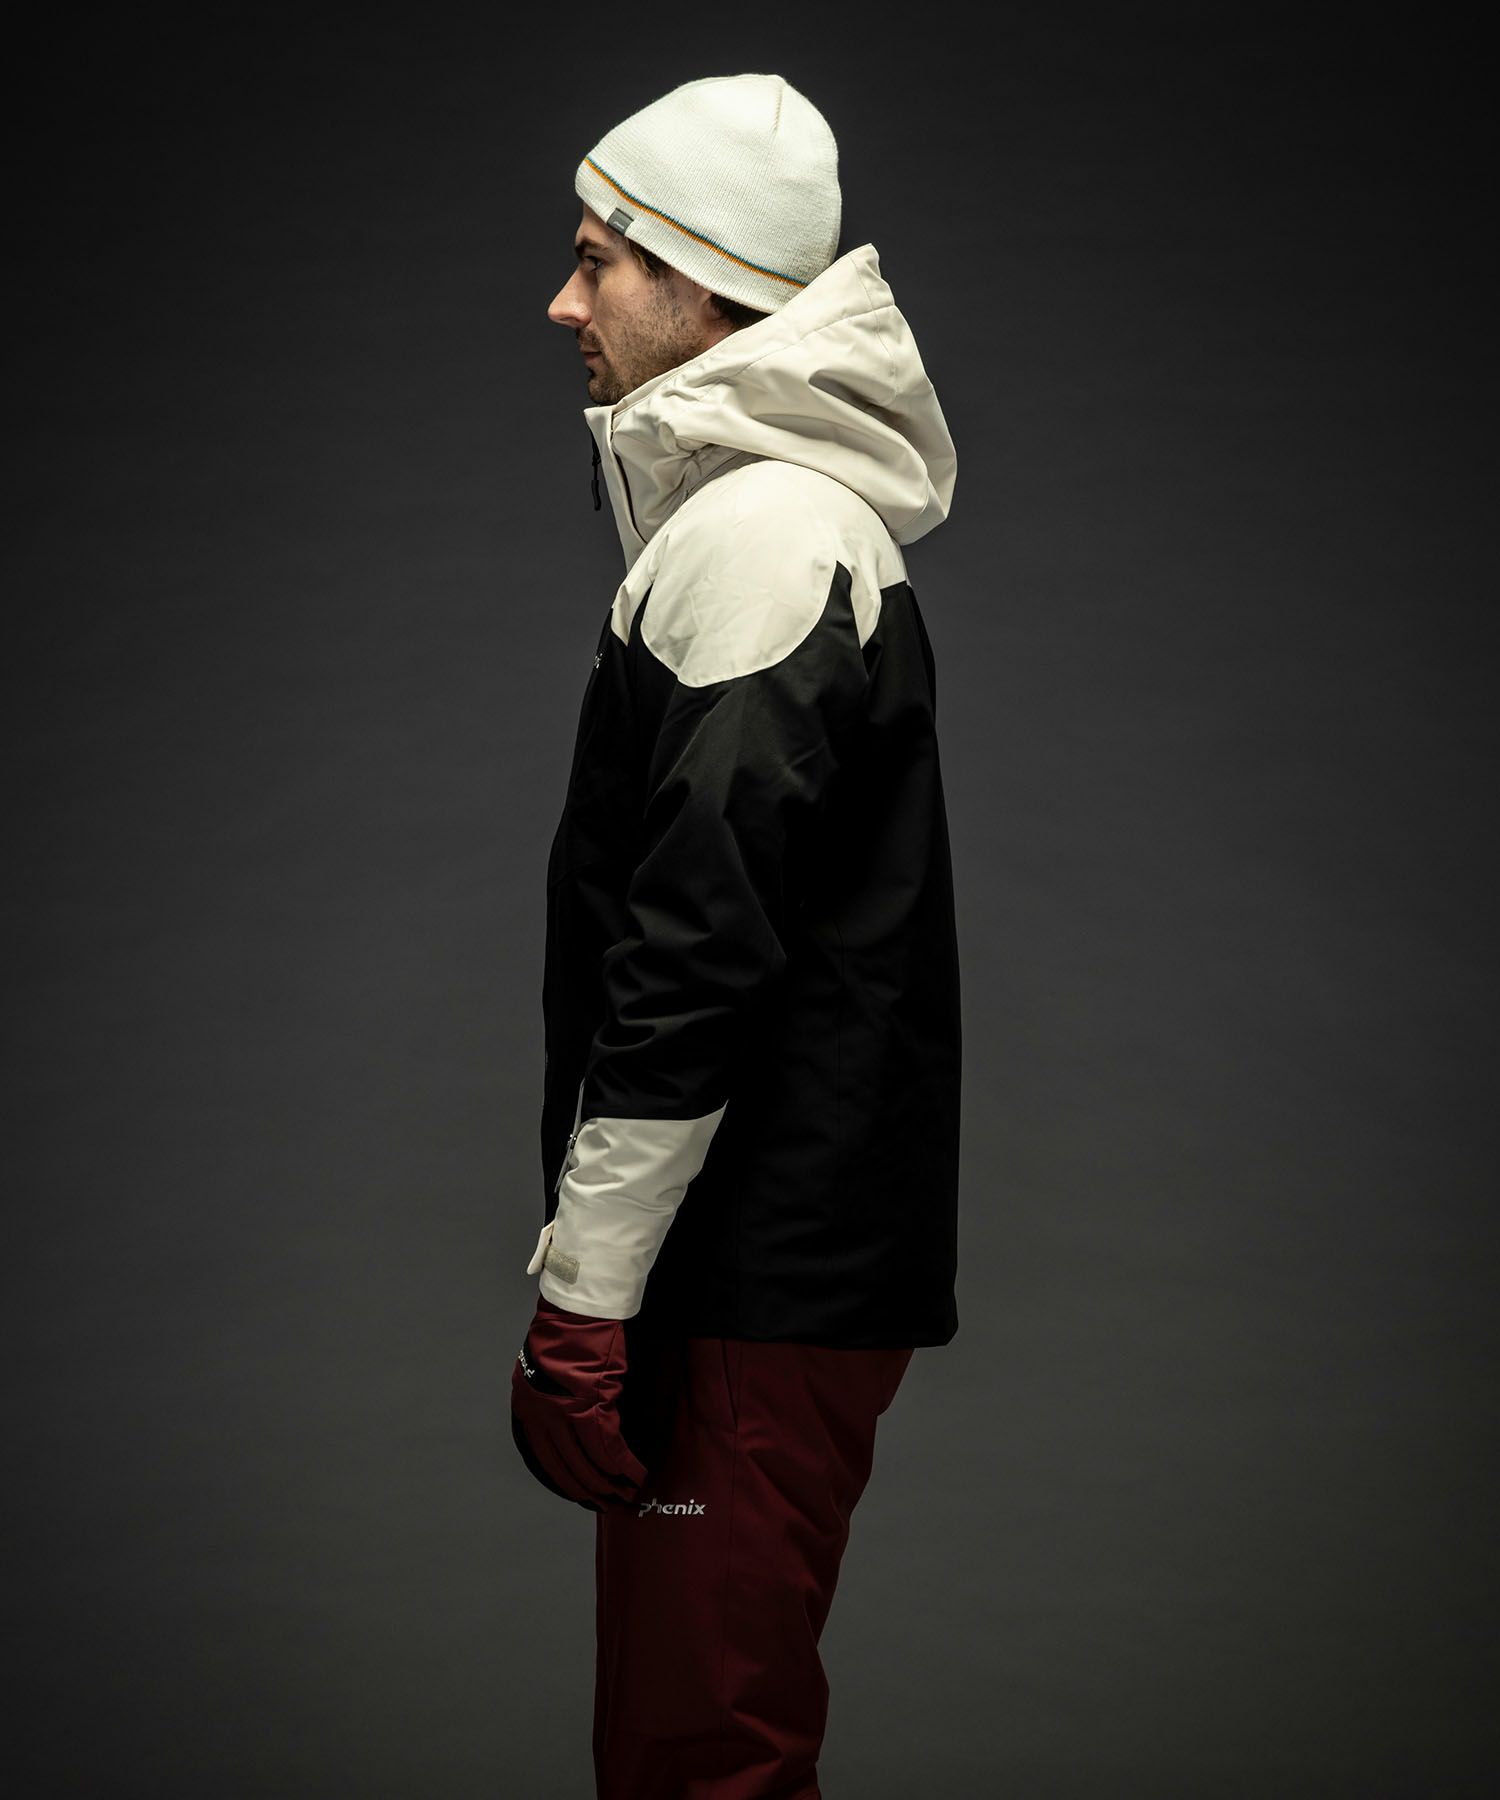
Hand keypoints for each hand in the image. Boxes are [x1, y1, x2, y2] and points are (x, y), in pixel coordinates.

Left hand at [510, 1295, 647, 1510]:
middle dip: (587, 1489)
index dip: (564, 1480)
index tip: (580, 1495)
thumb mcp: (549, 1368)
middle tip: (606, 1503)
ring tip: (626, 1494)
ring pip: (587, 1462)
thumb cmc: (569, 1330)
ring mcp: (564, 1412)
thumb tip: (574, 1426)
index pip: (542, 1457)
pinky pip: (608, 1447)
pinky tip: (636, 1475)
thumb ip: (556, 1399)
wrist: (579, 1308)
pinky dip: (624, 1464)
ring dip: (609, 1483)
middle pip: (565, 1466)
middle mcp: (541, 1415)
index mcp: (527, 1406)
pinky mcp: (591, 1405)